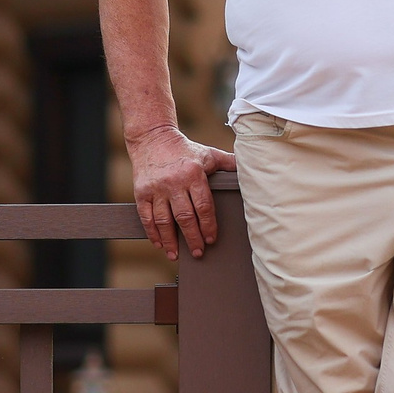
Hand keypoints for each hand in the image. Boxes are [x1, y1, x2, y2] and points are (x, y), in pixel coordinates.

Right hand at [127, 126, 237, 260]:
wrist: (153, 138)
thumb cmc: (184, 149)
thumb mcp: (208, 154)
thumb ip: (228, 163)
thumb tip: (252, 167)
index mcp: (193, 174)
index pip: (203, 206)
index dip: (208, 225)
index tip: (211, 239)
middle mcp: (174, 182)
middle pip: (185, 217)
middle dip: (193, 238)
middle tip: (198, 252)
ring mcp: (156, 188)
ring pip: (164, 221)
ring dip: (171, 241)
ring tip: (176, 254)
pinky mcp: (141, 192)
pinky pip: (146, 217)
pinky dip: (152, 233)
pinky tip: (159, 243)